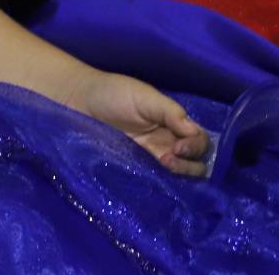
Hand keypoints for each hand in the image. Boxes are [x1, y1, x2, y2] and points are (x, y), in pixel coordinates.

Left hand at [74, 73, 209, 177]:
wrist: (79, 101)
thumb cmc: (113, 93)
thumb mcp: (144, 97)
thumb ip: (170, 112)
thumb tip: (193, 132)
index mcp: (173, 124)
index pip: (199, 141)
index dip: (196, 146)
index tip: (179, 146)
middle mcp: (167, 144)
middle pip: (195, 163)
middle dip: (190, 165)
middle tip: (167, 158)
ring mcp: (151, 159)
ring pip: (179, 176)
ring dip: (178, 175)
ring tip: (161, 165)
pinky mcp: (134, 170)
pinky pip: (155, 181)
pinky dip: (162, 184)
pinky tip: (155, 181)